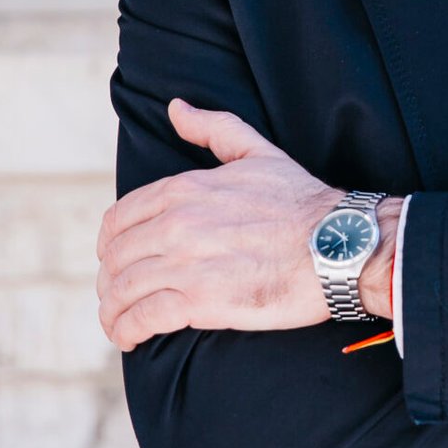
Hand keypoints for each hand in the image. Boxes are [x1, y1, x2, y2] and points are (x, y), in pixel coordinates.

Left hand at [97, 99, 343, 350]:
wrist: (337, 245)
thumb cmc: (303, 202)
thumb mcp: (256, 152)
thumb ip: (212, 128)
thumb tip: (176, 109)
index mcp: (183, 190)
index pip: (119, 219)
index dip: (110, 244)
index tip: (115, 259)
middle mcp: (176, 225)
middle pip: (116, 258)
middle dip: (110, 280)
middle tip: (118, 296)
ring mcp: (185, 264)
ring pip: (122, 290)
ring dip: (112, 310)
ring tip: (117, 323)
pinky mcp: (200, 302)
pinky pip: (143, 318)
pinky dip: (127, 330)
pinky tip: (128, 338)